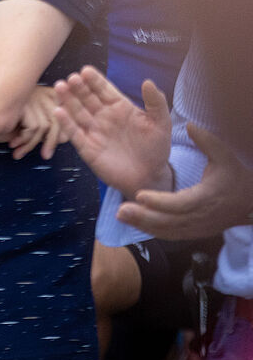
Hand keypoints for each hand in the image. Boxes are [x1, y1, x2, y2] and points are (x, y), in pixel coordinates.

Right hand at [8, 85, 69, 160]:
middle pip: (57, 121)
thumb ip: (44, 127)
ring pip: (44, 127)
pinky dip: (24, 139)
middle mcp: (42, 92)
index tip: (55, 145)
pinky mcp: (24, 102)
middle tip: (45, 156)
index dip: (61, 132)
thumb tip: (65, 138)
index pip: (63, 115)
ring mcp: (33, 96)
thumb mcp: (25, 119)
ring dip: (31, 144)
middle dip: (51, 142)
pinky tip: (12, 142)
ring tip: (18, 152)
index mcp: (47, 93)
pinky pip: (34, 127)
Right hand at [53, 66, 171, 195]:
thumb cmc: (156, 148)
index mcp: (119, 107)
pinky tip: (58, 112)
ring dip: (68, 100)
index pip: (104, 90)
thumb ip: (156, 102)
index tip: (86, 70)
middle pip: (87, 98)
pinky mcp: (87, 147)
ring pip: (77, 112)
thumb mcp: (161, 123)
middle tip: (71, 78)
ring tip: (60, 87)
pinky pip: (74, 133)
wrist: (149, 177)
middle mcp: (103, 116)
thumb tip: (147, 81)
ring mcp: (93, 131)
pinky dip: (65, 123)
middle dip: (78, 88)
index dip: (95, 81)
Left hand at [116, 123, 252, 239]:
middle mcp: (201, 217)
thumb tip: (190, 125)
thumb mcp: (225, 157)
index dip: (159, 202)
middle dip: (144, 217)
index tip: (139, 195)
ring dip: (143, 225)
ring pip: (168, 231)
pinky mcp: (195, 232)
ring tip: (120, 216)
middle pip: (169, 221)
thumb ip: (207, 142)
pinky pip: (171, 235)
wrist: (252, 203)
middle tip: (120, 211)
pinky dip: (152, 231)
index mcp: (207, 197)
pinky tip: (134, 223)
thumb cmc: (236, 177)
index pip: (180, 203)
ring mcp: (198, 228)